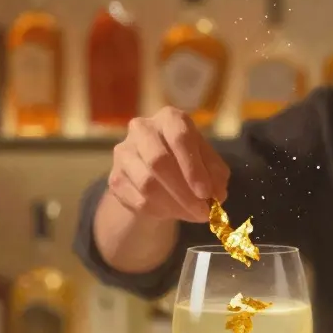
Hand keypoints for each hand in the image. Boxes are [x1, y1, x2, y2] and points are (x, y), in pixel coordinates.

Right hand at [106, 106, 230, 222]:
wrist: (156, 176)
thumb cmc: (188, 163)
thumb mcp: (209, 165)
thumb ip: (216, 176)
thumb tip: (217, 195)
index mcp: (170, 118)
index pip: (180, 137)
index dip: (193, 167)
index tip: (206, 193)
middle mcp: (142, 129)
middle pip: (158, 160)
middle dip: (184, 191)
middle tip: (202, 211)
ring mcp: (124, 153)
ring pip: (147, 184)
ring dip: (174, 205)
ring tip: (192, 214)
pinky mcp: (115, 178)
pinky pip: (138, 200)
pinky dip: (161, 211)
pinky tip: (173, 212)